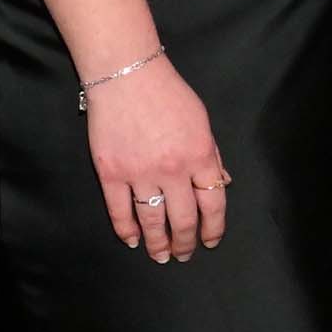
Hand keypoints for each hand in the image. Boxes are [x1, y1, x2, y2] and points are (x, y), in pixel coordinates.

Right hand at [87, 59, 231, 263]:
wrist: (127, 75)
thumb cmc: (168, 93)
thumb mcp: (201, 121)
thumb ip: (211, 155)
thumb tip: (220, 184)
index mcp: (199, 156)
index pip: (213, 203)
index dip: (213, 228)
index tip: (211, 241)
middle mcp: (172, 170)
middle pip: (183, 219)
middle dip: (186, 242)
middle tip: (184, 254)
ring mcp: (139, 173)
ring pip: (152, 220)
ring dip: (158, 243)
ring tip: (161, 256)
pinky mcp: (111, 173)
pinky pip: (119, 210)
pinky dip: (126, 230)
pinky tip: (133, 240)